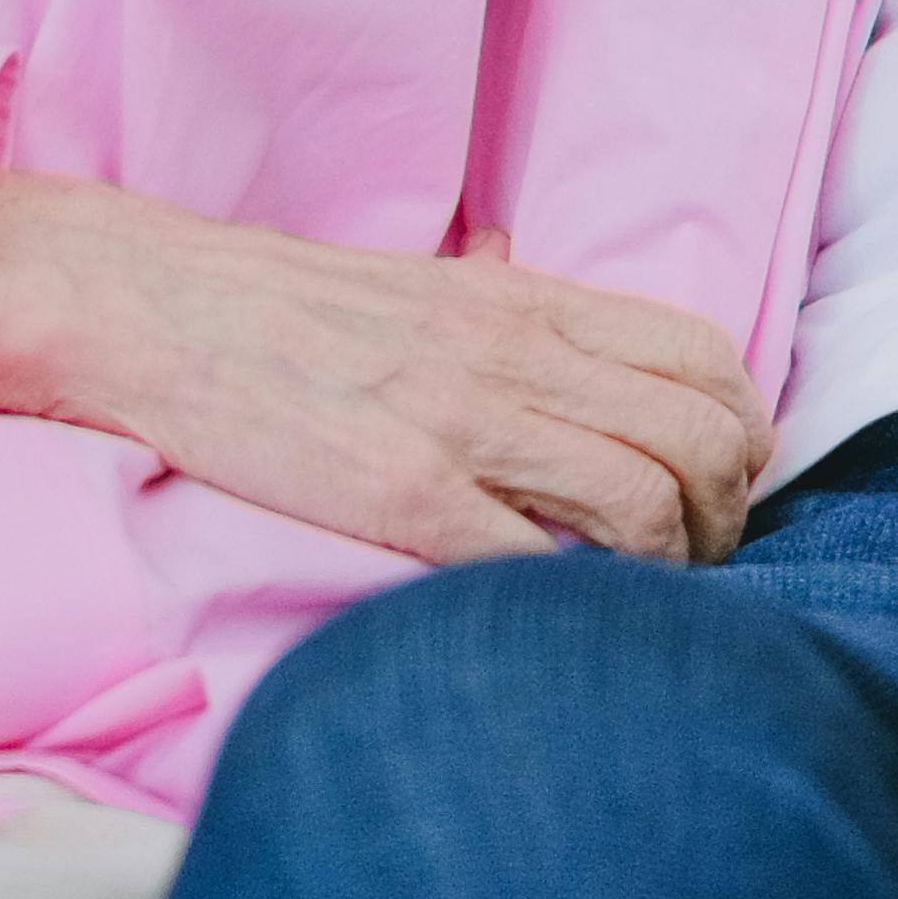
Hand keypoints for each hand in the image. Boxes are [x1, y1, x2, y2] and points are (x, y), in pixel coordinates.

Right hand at [0, 170, 774, 564]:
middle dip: (727, 520)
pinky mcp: (402, 496)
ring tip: (638, 602)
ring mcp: (462, 427)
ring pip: (649, 504)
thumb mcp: (421, 280)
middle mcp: (514, 358)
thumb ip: (504, 305)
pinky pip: (538, 564)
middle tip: (694, 563)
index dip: (744, 437)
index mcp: (527, 303)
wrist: (153, 306)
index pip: (705, 359)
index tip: (719, 487)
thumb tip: (555, 307)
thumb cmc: (283, 306)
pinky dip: (570, 602)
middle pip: (705, 440)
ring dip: (670, 573)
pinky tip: (548, 619)